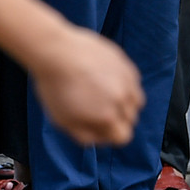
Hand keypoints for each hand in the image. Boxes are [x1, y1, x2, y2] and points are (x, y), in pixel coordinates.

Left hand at [28, 26, 143, 145]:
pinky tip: (105, 78)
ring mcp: (125, 79)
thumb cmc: (55, 86)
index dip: (110, 134)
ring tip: (104, 94)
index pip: (123, 137)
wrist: (55, 50)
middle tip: (96, 107)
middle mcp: (122, 99)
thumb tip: (100, 139)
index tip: (97, 125)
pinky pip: (132, 81)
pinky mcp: (124, 62)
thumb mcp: (63, 121)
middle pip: (130, 119)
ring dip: (124, 101)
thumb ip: (85, 136)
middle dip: (116, 118)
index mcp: (108, 117)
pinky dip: (123, 84)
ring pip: (135, 100)